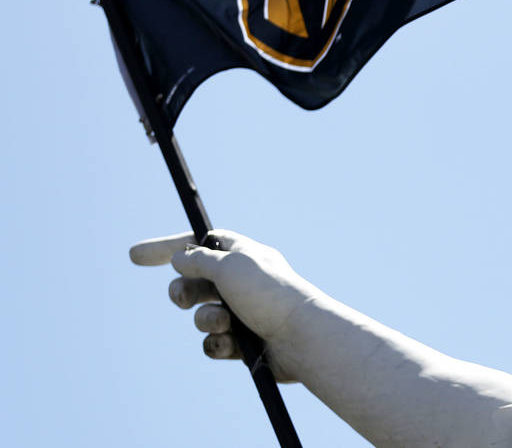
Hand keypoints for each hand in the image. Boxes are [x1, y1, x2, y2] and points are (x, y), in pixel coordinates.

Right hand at [129, 229, 318, 380]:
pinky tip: (232, 343)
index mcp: (243, 255)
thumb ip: (199, 261)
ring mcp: (243, 312)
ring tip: (224, 323)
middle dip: (182, 292)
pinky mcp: (244, 342)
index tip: (136, 256)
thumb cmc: (268, 293)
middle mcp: (242, 281)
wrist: (301, 337)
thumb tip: (179, 258)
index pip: (199, 243)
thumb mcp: (230, 266)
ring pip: (202, 316)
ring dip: (206, 320)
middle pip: (194, 283)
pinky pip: (213, 343)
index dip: (168, 248)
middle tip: (183, 299)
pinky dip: (217, 343)